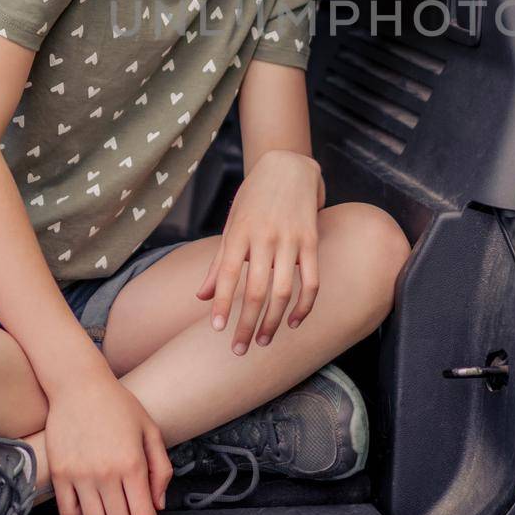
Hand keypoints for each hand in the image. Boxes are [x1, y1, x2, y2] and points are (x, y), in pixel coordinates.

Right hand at [42, 373, 170, 514]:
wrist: (79, 384)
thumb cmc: (118, 405)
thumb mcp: (150, 430)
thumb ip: (161, 469)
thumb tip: (158, 505)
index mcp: (132, 463)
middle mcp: (105, 473)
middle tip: (133, 513)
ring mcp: (79, 475)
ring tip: (112, 507)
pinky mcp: (59, 474)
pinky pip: (69, 513)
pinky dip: (81, 514)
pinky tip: (91, 500)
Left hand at [196, 149, 321, 353]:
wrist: (288, 164)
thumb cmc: (254, 197)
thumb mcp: (232, 224)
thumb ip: (219, 263)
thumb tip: (202, 297)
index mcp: (239, 232)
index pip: (228, 274)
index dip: (222, 304)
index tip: (218, 330)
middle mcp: (264, 236)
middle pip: (255, 290)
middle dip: (246, 323)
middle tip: (240, 350)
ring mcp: (290, 239)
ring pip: (283, 290)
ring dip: (273, 321)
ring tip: (263, 341)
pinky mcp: (311, 240)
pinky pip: (312, 280)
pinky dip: (305, 305)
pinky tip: (295, 322)